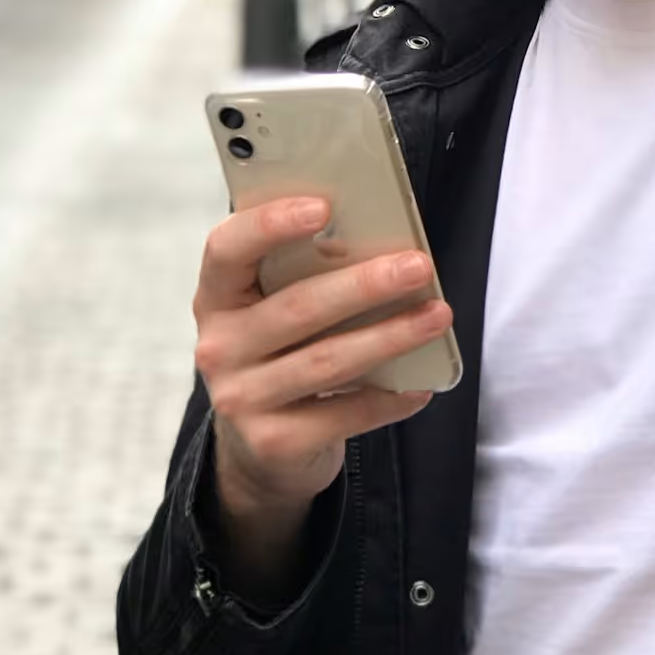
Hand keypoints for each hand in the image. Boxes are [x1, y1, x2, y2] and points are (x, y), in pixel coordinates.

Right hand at [192, 196, 451, 594]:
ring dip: (389, 336)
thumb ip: (306, 273)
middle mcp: (219, 347)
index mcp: (218, 297)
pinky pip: (342, 415)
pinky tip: (420, 384)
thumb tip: (380, 240)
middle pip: (296, 307)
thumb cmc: (282, 353)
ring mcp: (242, 398)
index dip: (270, 224)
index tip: (323, 206)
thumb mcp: (276, 308)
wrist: (261, 448)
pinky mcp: (273, 442)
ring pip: (327, 361)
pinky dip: (388, 398)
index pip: (227, 249)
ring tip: (437, 316)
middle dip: (364, 285)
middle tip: (418, 266)